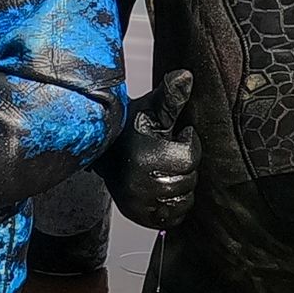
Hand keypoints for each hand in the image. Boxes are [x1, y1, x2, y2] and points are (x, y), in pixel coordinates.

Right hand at [105, 68, 197, 228]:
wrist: (103, 152)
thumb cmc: (129, 128)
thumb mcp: (150, 109)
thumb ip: (171, 96)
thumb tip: (186, 75)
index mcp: (147, 158)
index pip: (190, 158)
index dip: (188, 143)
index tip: (177, 137)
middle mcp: (141, 185)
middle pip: (188, 180)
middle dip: (184, 166)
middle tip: (168, 155)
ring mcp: (138, 204)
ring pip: (183, 201)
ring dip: (181, 186)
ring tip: (166, 170)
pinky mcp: (138, 216)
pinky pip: (173, 217)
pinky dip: (174, 206)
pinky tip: (163, 187)